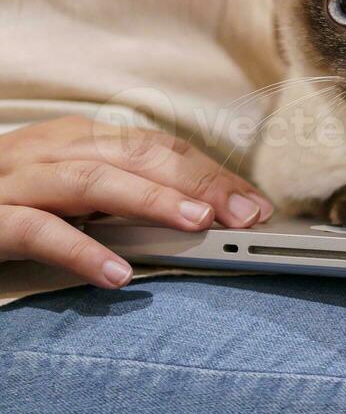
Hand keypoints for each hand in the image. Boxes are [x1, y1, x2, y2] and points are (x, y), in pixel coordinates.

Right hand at [0, 117, 273, 287]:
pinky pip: (36, 230)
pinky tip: (116, 273)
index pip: (157, 148)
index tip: (254, 203)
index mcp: (75, 140)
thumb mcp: (69, 192)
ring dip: (151, 201)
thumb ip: (122, 196)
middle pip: (136, 155)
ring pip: (92, 181)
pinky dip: (80, 249)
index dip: (210, 173)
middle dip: (198, 182)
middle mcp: (48, 150)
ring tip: (198, 226)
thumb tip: (201, 213)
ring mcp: (14, 182)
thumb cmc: (7, 203)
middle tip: (245, 214)